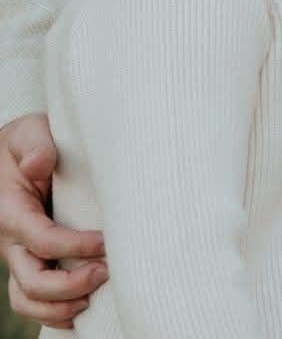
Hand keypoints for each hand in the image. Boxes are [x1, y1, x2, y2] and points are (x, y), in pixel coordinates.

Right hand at [1, 113, 106, 326]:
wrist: (14, 152)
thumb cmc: (26, 142)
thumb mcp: (27, 132)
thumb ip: (34, 144)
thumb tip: (40, 163)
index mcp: (12, 212)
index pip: (41, 240)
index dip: (74, 247)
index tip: (107, 241)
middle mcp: (11, 241)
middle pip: (31, 281)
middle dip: (68, 286)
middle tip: (106, 273)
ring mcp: (19, 255)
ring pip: (27, 299)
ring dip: (60, 307)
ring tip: (96, 298)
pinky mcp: (29, 260)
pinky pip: (32, 299)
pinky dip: (54, 312)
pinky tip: (84, 310)